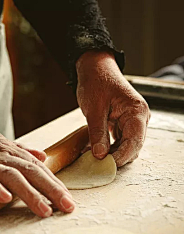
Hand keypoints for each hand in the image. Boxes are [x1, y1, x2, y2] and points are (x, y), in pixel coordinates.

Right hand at [0, 117, 74, 216]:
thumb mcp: (1, 144)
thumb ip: (22, 152)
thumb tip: (43, 157)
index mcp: (13, 153)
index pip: (39, 169)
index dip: (55, 184)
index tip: (69, 199)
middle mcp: (4, 157)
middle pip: (32, 172)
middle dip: (52, 190)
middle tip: (68, 206)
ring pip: (12, 177)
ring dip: (30, 194)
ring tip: (45, 210)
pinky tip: (5, 199)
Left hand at [76, 50, 150, 166]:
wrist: (95, 69)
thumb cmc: (96, 82)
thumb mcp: (94, 110)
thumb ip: (98, 134)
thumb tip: (100, 155)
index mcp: (137, 112)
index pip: (134, 142)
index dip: (121, 157)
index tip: (106, 165)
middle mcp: (139, 118)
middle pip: (133, 147)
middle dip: (117, 157)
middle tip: (98, 164)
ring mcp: (133, 121)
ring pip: (127, 146)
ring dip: (113, 154)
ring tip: (94, 157)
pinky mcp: (124, 123)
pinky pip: (120, 141)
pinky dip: (110, 147)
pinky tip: (97, 150)